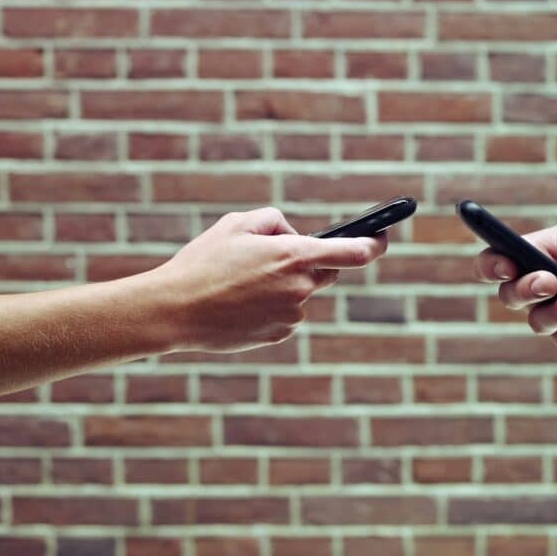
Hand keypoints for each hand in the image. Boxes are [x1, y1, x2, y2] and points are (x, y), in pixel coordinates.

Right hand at [153, 207, 386, 352]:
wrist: (174, 311)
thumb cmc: (203, 262)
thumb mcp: (237, 224)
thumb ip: (276, 221)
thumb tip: (295, 236)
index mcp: (295, 255)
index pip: (355, 252)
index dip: (375, 243)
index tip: (381, 237)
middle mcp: (300, 287)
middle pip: (325, 273)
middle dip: (308, 263)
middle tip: (273, 259)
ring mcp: (292, 315)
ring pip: (301, 294)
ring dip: (283, 285)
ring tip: (241, 283)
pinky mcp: (279, 334)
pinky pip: (285, 314)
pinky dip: (270, 306)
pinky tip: (240, 303)